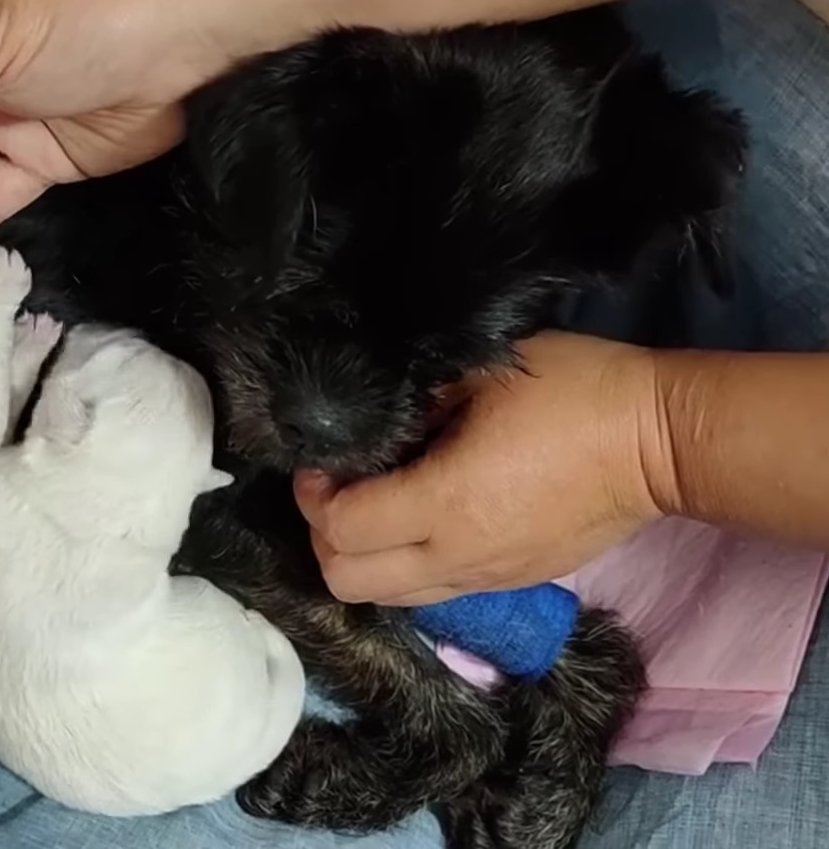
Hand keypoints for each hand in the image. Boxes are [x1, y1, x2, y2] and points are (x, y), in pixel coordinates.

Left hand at [295, 332, 672, 603]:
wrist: (658, 444)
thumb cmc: (573, 392)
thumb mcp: (484, 372)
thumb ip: (416, 401)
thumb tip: (372, 423)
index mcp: (447, 502)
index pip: (343, 529)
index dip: (314, 497)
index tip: (321, 463)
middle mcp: (457, 556)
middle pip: (349, 583)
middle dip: (325, 538)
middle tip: (337, 489)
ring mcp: (486, 580)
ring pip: (387, 599)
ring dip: (362, 560)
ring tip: (373, 507)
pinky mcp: (510, 583)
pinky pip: (430, 595)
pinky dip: (403, 569)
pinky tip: (418, 522)